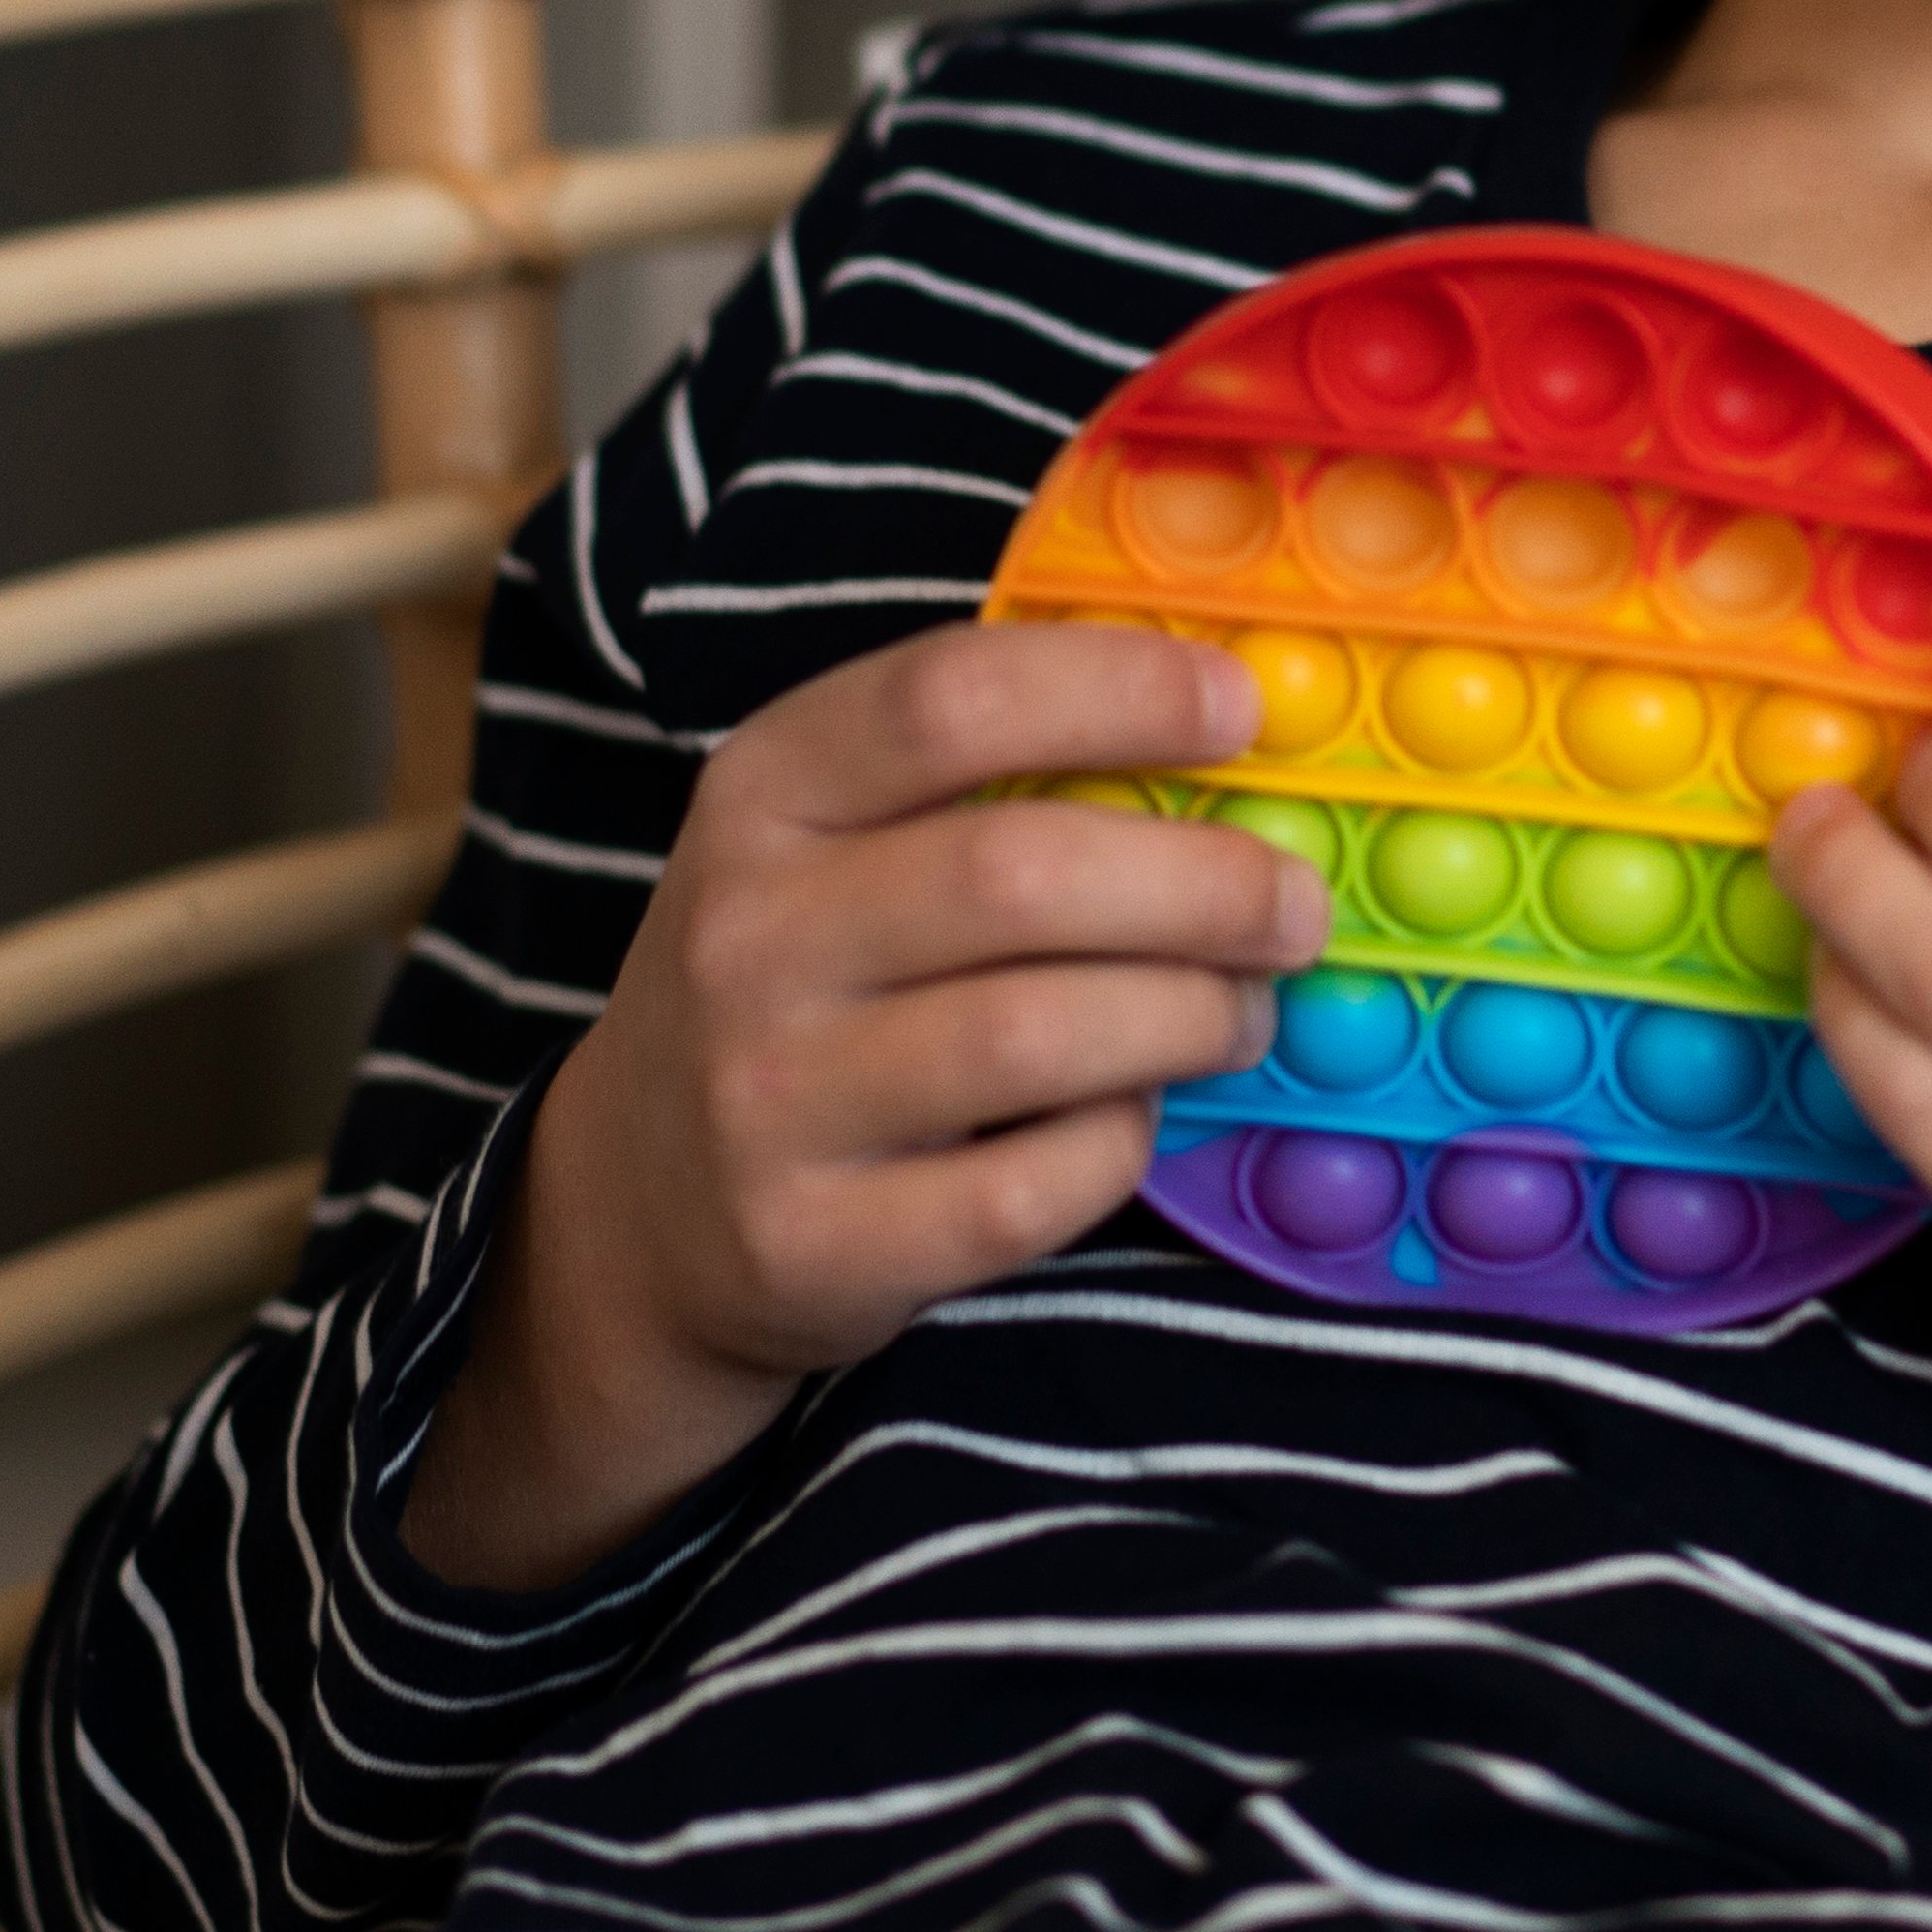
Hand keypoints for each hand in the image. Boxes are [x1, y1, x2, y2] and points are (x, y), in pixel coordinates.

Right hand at [405, 620, 1320, 1586]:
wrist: (637, 1213)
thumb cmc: (799, 987)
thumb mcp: (828, 842)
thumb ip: (987, 772)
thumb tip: (1235, 716)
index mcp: (763, 793)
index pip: (947, 697)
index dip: (1117, 689)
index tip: (1244, 707)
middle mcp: (749, 935)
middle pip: (1020, 874)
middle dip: (1206, 883)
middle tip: (1295, 905)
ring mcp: (769, 1098)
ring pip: (1039, 1035)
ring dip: (1188, 1015)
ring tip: (1243, 1011)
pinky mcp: (814, 1243)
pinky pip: (1028, 1185)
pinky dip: (1120, 1144)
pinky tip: (1133, 1113)